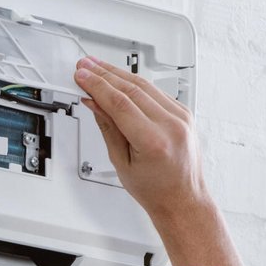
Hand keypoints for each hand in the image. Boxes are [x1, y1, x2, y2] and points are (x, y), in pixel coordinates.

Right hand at [75, 56, 208, 219]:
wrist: (182, 198)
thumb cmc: (155, 189)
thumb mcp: (121, 162)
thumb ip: (108, 127)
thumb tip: (94, 102)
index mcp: (154, 141)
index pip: (119, 103)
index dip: (97, 86)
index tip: (82, 77)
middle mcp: (171, 125)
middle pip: (131, 89)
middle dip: (104, 75)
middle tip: (85, 67)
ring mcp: (181, 116)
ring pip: (144, 85)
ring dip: (118, 73)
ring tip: (97, 67)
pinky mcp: (183, 113)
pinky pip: (155, 91)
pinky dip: (135, 82)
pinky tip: (119, 77)